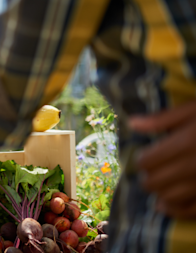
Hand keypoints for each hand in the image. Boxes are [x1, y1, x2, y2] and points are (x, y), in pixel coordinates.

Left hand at [130, 99, 195, 218]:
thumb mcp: (192, 110)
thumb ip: (162, 120)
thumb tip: (132, 124)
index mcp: (186, 144)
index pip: (148, 161)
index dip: (142, 159)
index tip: (146, 155)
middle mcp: (194, 167)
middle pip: (154, 181)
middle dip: (148, 176)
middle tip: (151, 170)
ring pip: (168, 197)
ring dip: (159, 191)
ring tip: (161, 182)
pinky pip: (190, 210)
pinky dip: (175, 210)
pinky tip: (166, 204)